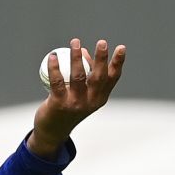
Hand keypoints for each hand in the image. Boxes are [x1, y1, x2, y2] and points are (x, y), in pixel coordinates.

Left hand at [28, 38, 124, 157]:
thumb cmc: (68, 107)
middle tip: (102, 42)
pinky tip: (53, 56)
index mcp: (100, 98)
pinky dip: (55, 68)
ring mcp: (75, 104)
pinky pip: (57, 82)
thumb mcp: (80, 92)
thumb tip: (82, 50)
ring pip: (78, 76)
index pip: (112, 78)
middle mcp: (91, 101)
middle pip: (98, 76)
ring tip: (75, 43)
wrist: (53, 132)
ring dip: (77, 58)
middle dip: (101, 58)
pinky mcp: (59, 104)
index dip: (117, 63)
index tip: (121, 48)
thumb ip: (84, 72)